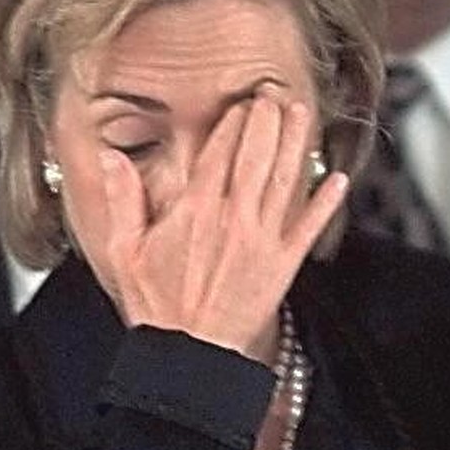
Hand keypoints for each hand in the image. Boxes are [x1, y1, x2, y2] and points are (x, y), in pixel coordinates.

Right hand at [98, 93, 346, 359]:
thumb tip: (111, 157)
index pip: (219, 152)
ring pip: (284, 180)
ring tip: (301, 111)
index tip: (242, 100)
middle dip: (266, 119)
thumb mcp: (123, 251)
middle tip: (273, 92)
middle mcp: (233, 219)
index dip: (234, 121)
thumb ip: (122, 199)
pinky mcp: (284, 265)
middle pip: (255, 155)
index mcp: (195, 211)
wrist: (188, 357)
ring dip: (295, 142)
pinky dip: (325, 202)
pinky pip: (310, 226)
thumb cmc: (157, 308)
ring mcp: (262, 240)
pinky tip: (338, 178)